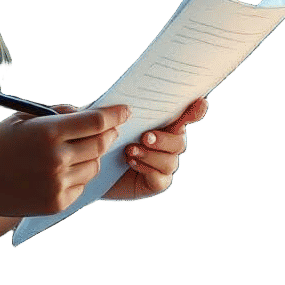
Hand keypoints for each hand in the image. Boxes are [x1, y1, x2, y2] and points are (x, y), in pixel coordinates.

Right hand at [0, 104, 131, 217]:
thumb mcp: (25, 119)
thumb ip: (59, 115)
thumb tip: (89, 113)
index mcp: (48, 132)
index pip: (95, 121)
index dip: (114, 114)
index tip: (125, 110)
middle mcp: (56, 159)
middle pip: (100, 144)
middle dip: (108, 134)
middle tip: (109, 129)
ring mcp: (58, 183)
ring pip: (93, 166)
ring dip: (91, 156)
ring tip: (73, 152)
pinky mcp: (56, 203)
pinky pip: (81, 186)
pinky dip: (77, 176)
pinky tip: (59, 172)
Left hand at [52, 97, 208, 201]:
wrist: (85, 167)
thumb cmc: (92, 135)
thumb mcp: (93, 119)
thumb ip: (98, 111)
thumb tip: (100, 106)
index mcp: (157, 121)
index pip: (182, 114)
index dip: (194, 110)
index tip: (200, 102)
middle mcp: (164, 142)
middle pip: (180, 140)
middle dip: (165, 138)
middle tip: (145, 136)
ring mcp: (162, 163)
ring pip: (172, 159)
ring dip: (152, 155)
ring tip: (130, 152)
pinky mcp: (154, 182)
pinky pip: (161, 178)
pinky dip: (148, 170)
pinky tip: (131, 163)